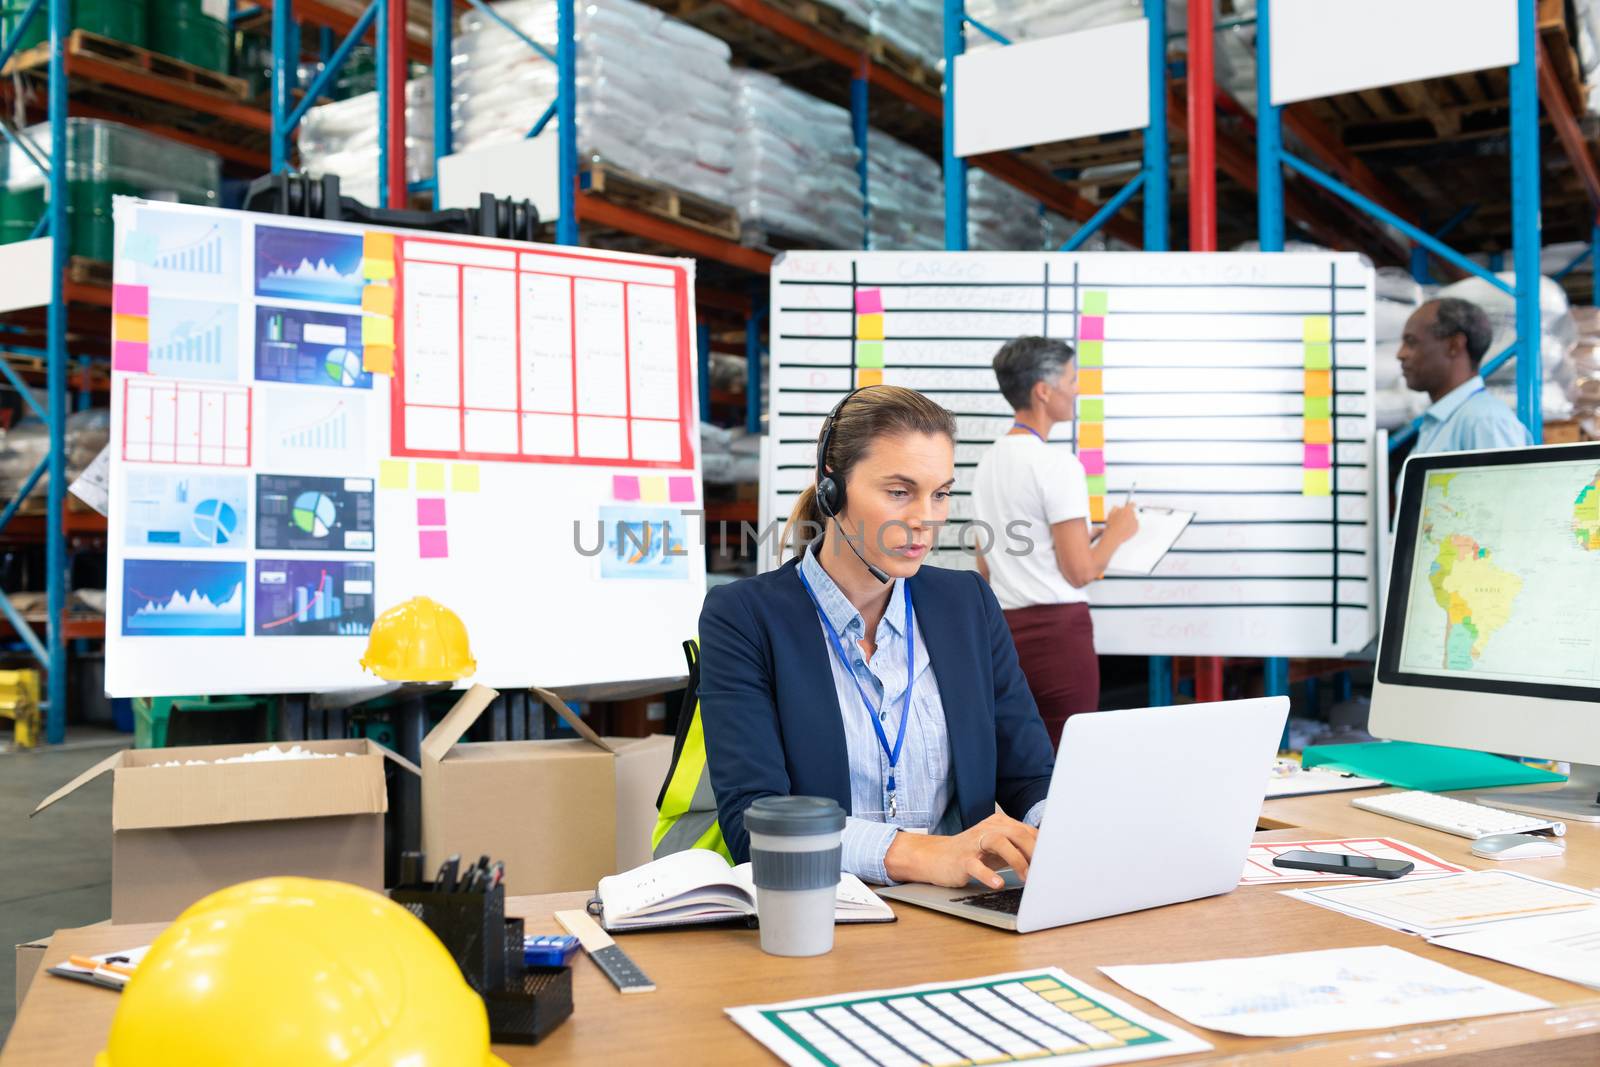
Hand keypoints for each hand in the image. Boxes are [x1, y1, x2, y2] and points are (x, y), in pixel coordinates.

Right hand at [882, 813, 1037, 888]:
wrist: (936, 857)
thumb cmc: (973, 853)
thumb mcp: (999, 848)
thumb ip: (1020, 849)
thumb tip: (1050, 859)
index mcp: (1000, 824)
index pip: (1028, 832)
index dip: (1044, 847)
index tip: (1057, 862)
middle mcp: (988, 829)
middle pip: (1017, 833)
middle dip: (1034, 852)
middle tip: (1045, 870)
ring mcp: (974, 843)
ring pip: (999, 842)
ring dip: (1017, 860)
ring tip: (1027, 878)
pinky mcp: (962, 859)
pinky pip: (976, 865)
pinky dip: (988, 874)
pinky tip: (998, 883)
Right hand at [1104, 503, 1137, 543]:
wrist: (1114, 536)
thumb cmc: (1112, 525)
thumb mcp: (1111, 513)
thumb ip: (1116, 508)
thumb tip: (1118, 508)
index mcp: (1127, 510)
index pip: (1132, 504)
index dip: (1131, 505)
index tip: (1130, 505)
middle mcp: (1133, 515)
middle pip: (1132, 513)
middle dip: (1128, 515)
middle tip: (1122, 519)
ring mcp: (1135, 522)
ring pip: (1133, 520)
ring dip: (1129, 521)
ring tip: (1122, 526)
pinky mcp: (1136, 529)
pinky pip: (1135, 526)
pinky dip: (1131, 527)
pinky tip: (1124, 529)